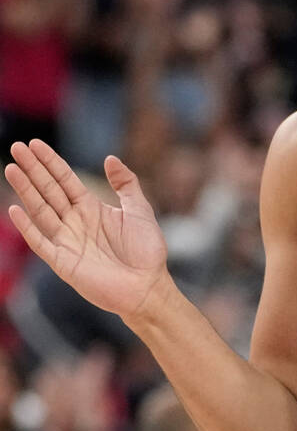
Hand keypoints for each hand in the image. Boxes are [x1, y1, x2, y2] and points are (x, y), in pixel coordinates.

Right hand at [5, 140, 169, 319]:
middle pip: (49, 190)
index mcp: (91, 208)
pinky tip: (14, 210)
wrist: (148, 286)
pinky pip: (41, 242)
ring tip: (12, 168)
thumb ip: (126, 184)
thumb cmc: (146, 251)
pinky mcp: (63, 261)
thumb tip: (110, 158)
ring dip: (26, 190)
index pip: (65, 180)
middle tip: (16, 147)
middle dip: (33, 169)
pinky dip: (28, 227)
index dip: (50, 162)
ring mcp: (66, 240)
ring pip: (41, 210)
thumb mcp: (139, 210)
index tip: (34, 144)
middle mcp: (74, 221)